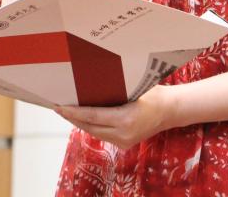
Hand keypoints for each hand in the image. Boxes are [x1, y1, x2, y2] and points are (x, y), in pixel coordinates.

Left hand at [55, 85, 176, 149]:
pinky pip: (102, 134)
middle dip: (72, 118)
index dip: (73, 112)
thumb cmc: (153, 94)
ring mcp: (123, 141)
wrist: (170, 110)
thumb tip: (90, 84)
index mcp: (125, 119)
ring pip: (94, 132)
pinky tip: (83, 118)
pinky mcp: (124, 143)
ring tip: (66, 112)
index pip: (92, 116)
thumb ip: (114, 90)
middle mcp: (123, 133)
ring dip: (80, 122)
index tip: (60, 106)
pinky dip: (91, 126)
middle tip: (57, 107)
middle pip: (90, 127)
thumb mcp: (134, 87)